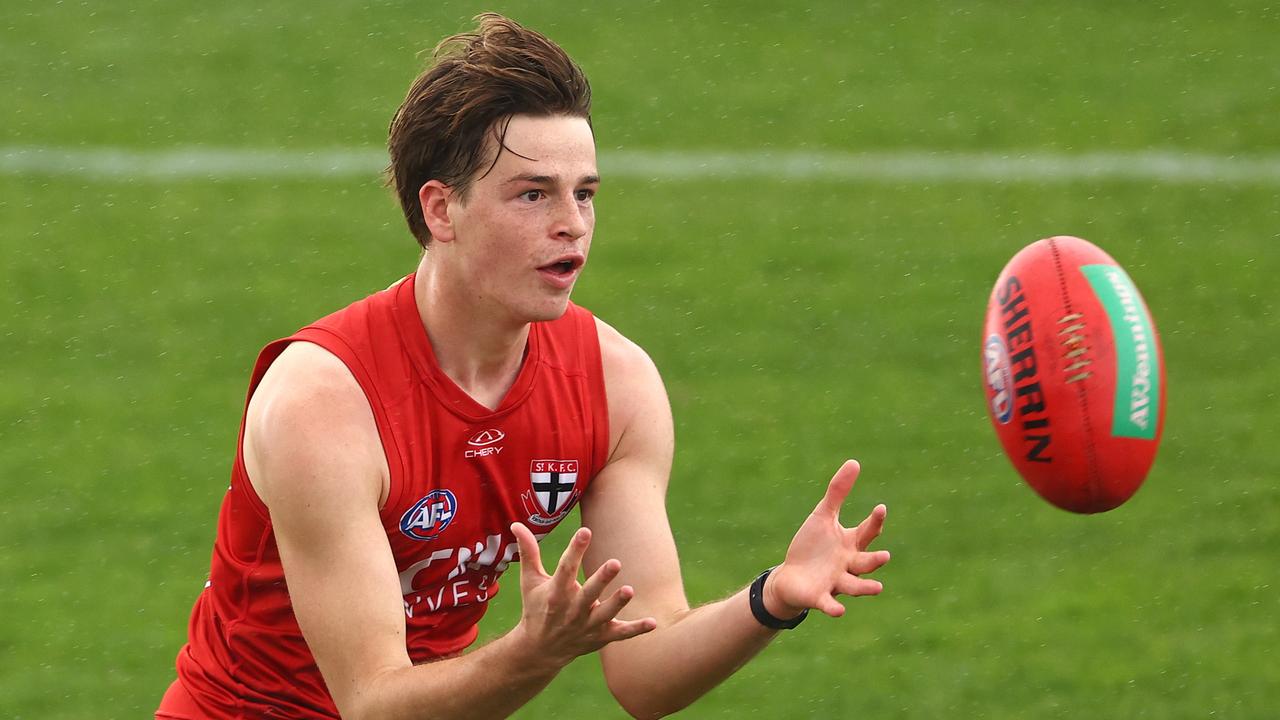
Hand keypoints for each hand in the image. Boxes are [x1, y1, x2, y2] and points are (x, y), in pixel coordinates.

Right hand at [508, 523, 656, 666]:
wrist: (540, 650)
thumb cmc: (537, 608)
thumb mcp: (530, 582)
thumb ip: (528, 552)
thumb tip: (516, 524)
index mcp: (555, 594)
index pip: (566, 569)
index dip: (575, 550)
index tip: (585, 531)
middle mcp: (571, 611)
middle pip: (588, 593)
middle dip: (601, 580)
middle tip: (615, 563)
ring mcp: (587, 625)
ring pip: (605, 614)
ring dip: (617, 604)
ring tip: (629, 590)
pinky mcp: (600, 637)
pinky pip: (620, 634)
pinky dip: (636, 630)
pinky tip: (653, 622)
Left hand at [765, 460, 889, 618]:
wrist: (791, 577)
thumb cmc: (811, 546)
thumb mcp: (823, 516)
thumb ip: (838, 492)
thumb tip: (854, 462)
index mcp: (850, 544)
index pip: (868, 532)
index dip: (875, 521)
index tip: (880, 508)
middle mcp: (848, 565)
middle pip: (866, 563)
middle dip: (875, 561)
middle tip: (885, 556)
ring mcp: (836, 583)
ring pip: (855, 586)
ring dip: (865, 588)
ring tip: (878, 587)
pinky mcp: (820, 597)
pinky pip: (829, 603)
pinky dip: (834, 607)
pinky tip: (840, 611)